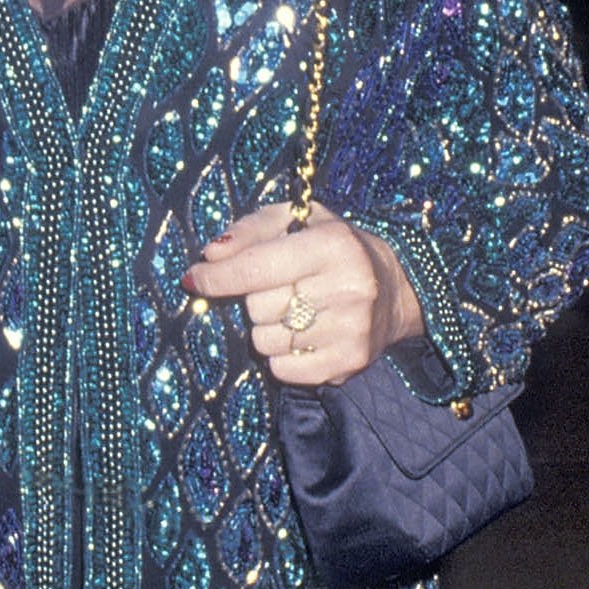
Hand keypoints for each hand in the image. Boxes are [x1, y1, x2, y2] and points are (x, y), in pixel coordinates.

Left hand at [183, 202, 421, 386]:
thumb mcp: (295, 220)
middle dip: (254, 297)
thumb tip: (211, 256)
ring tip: (293, 309)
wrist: (395, 288)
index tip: (194, 279)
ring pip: (266, 340)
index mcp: (333, 245)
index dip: (218, 276)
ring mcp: (352, 329)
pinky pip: (283, 368)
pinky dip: (280, 355)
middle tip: (279, 287)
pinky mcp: (350, 362)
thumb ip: (249, 230)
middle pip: (258, 307)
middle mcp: (348, 287)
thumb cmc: (332, 247)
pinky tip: (301, 335)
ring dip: (266, 327)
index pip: (257, 267)